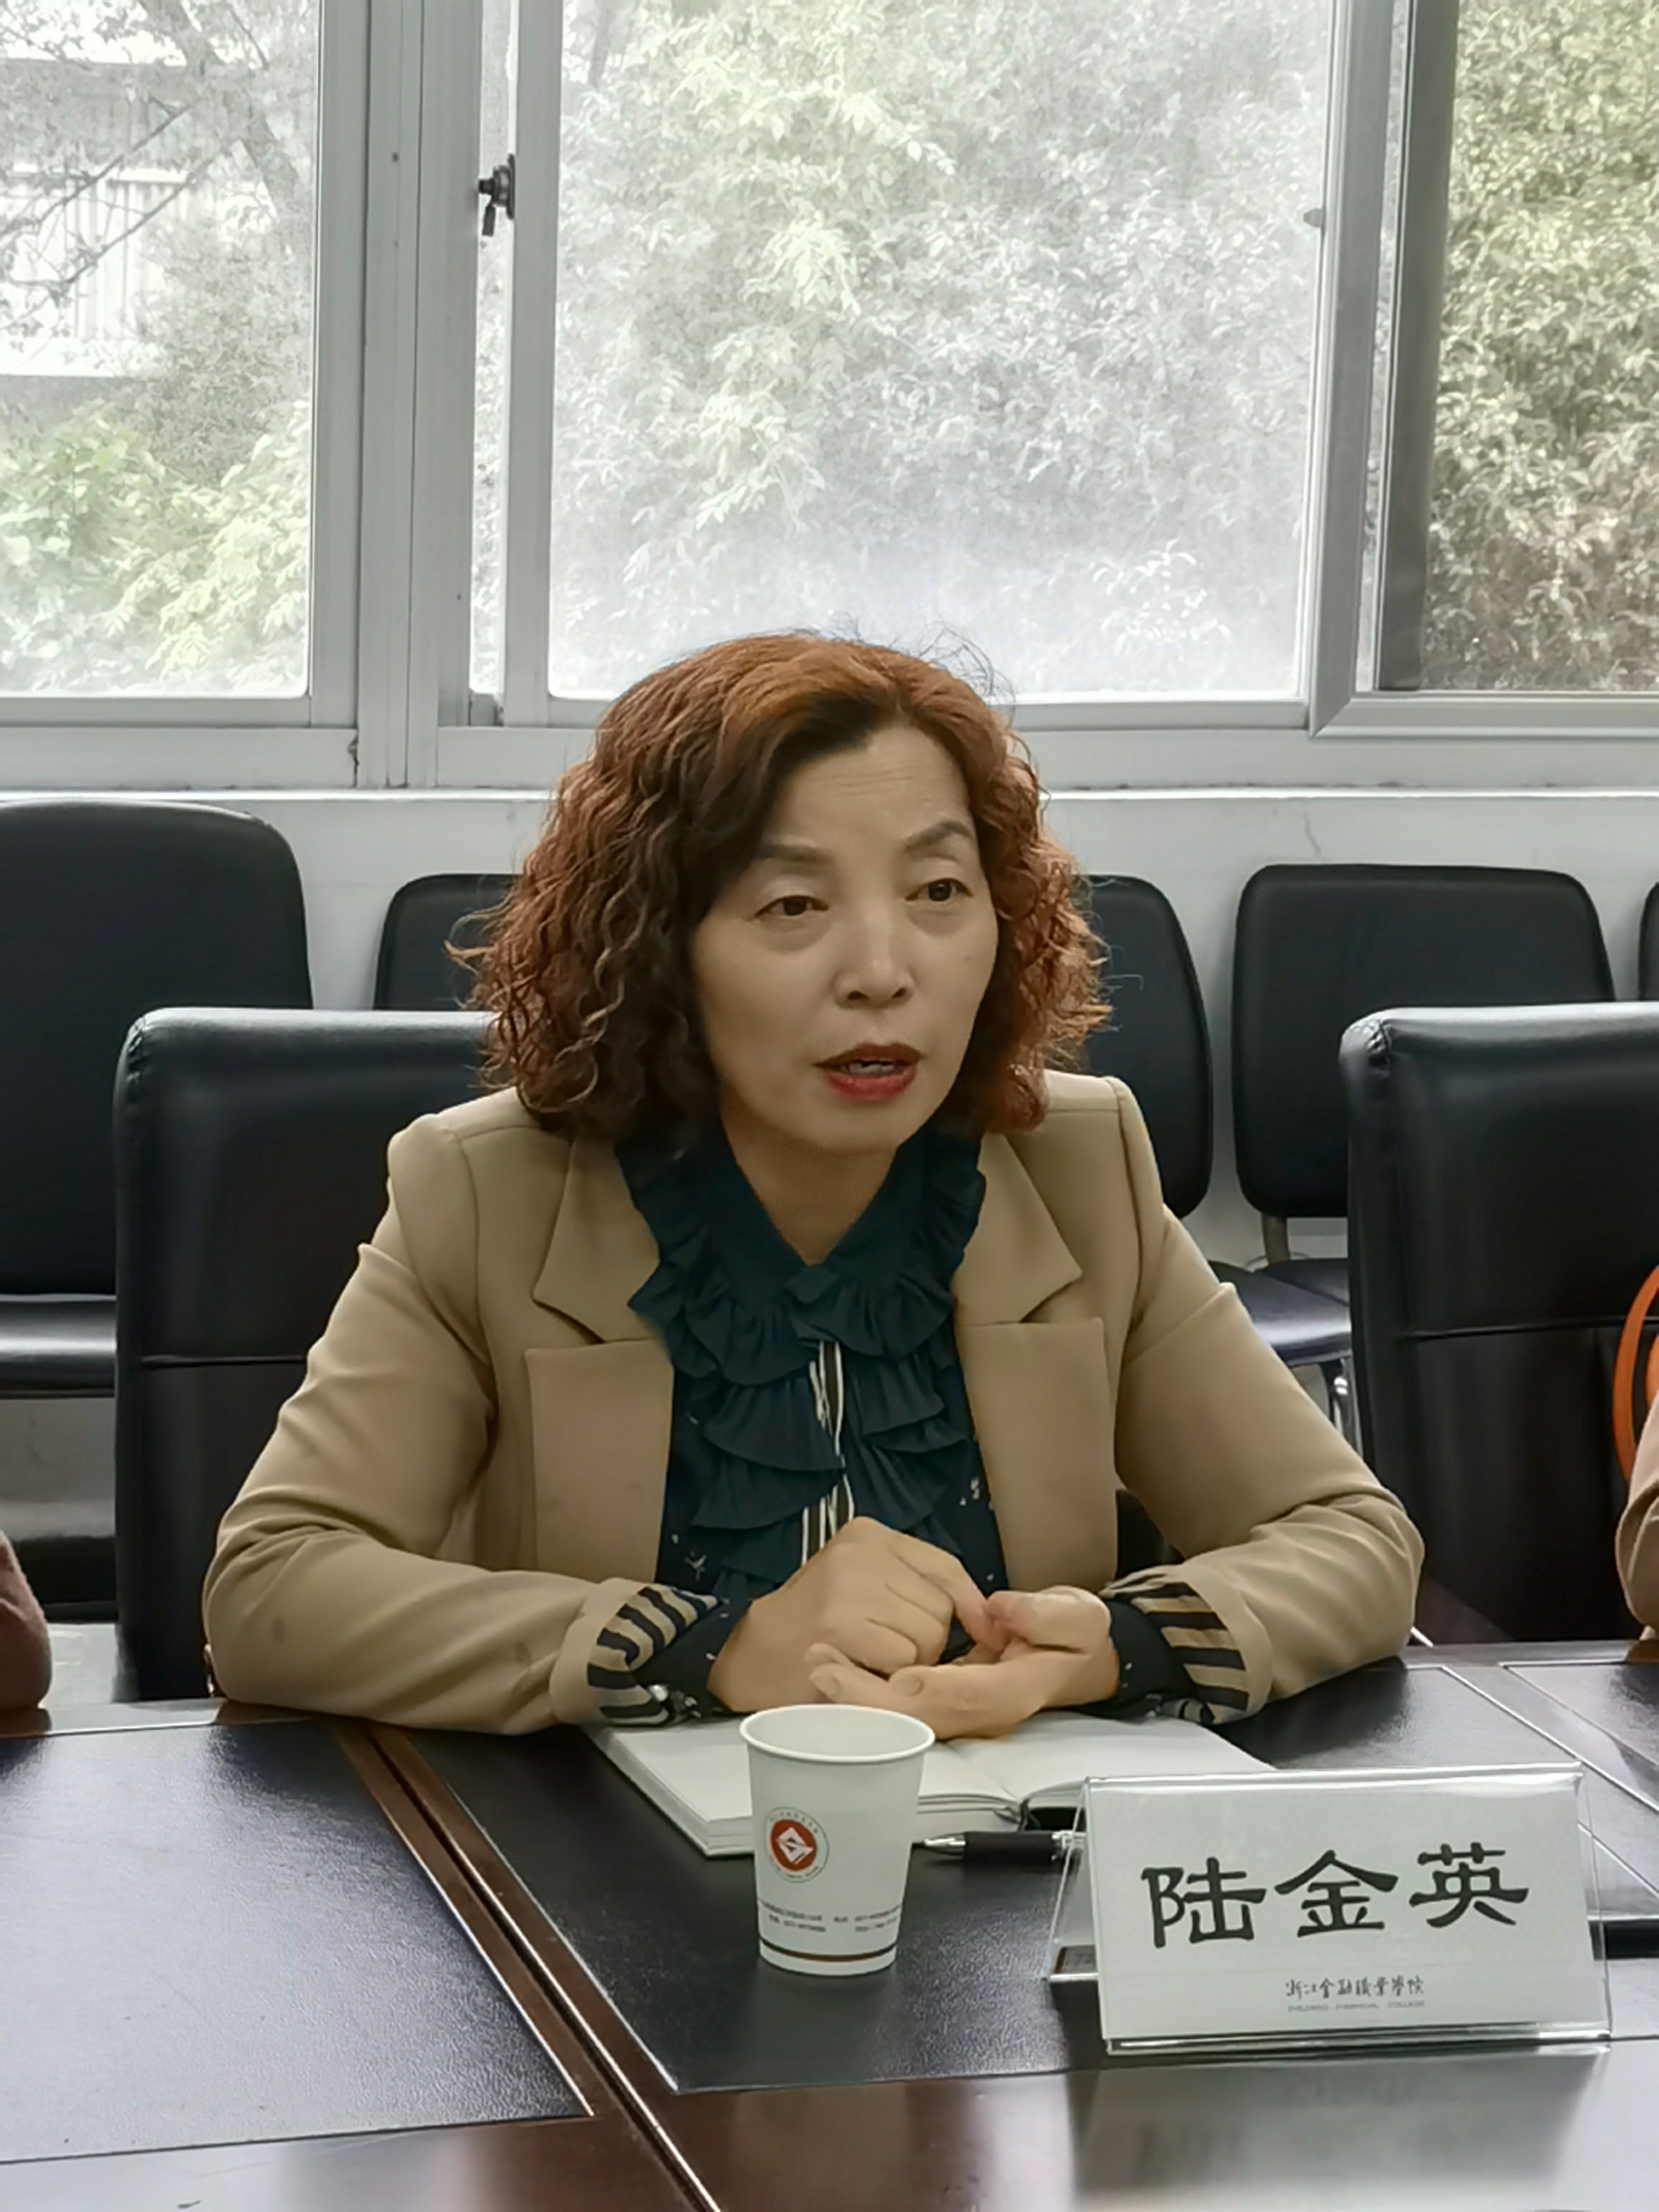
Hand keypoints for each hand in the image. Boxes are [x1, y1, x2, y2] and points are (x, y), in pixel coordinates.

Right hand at [706, 1517, 994, 1712]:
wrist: (755, 1655)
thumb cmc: (818, 1624)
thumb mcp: (866, 1584)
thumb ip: (917, 1587)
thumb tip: (989, 1617)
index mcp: (870, 1535)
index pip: (944, 1567)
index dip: (970, 1606)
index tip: (985, 1633)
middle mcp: (861, 1552)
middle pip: (940, 1608)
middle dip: (927, 1640)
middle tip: (885, 1648)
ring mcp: (849, 1586)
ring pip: (927, 1636)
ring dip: (910, 1662)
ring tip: (870, 1657)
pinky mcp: (841, 1624)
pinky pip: (903, 1660)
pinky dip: (889, 1676)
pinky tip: (860, 1669)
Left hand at [805, 1586, 1118, 1739]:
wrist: (1071, 1654)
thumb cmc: (1073, 1635)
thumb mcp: (1077, 1619)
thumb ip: (1045, 1617)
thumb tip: (1004, 1609)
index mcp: (1009, 1692)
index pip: (962, 1697)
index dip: (926, 1690)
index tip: (891, 1674)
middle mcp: (976, 1710)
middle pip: (916, 1716)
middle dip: (869, 1699)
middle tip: (824, 1669)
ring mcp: (954, 1709)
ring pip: (898, 1714)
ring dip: (855, 1695)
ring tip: (817, 1664)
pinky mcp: (938, 1698)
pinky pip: (895, 1702)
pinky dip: (862, 1688)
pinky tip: (832, 1666)